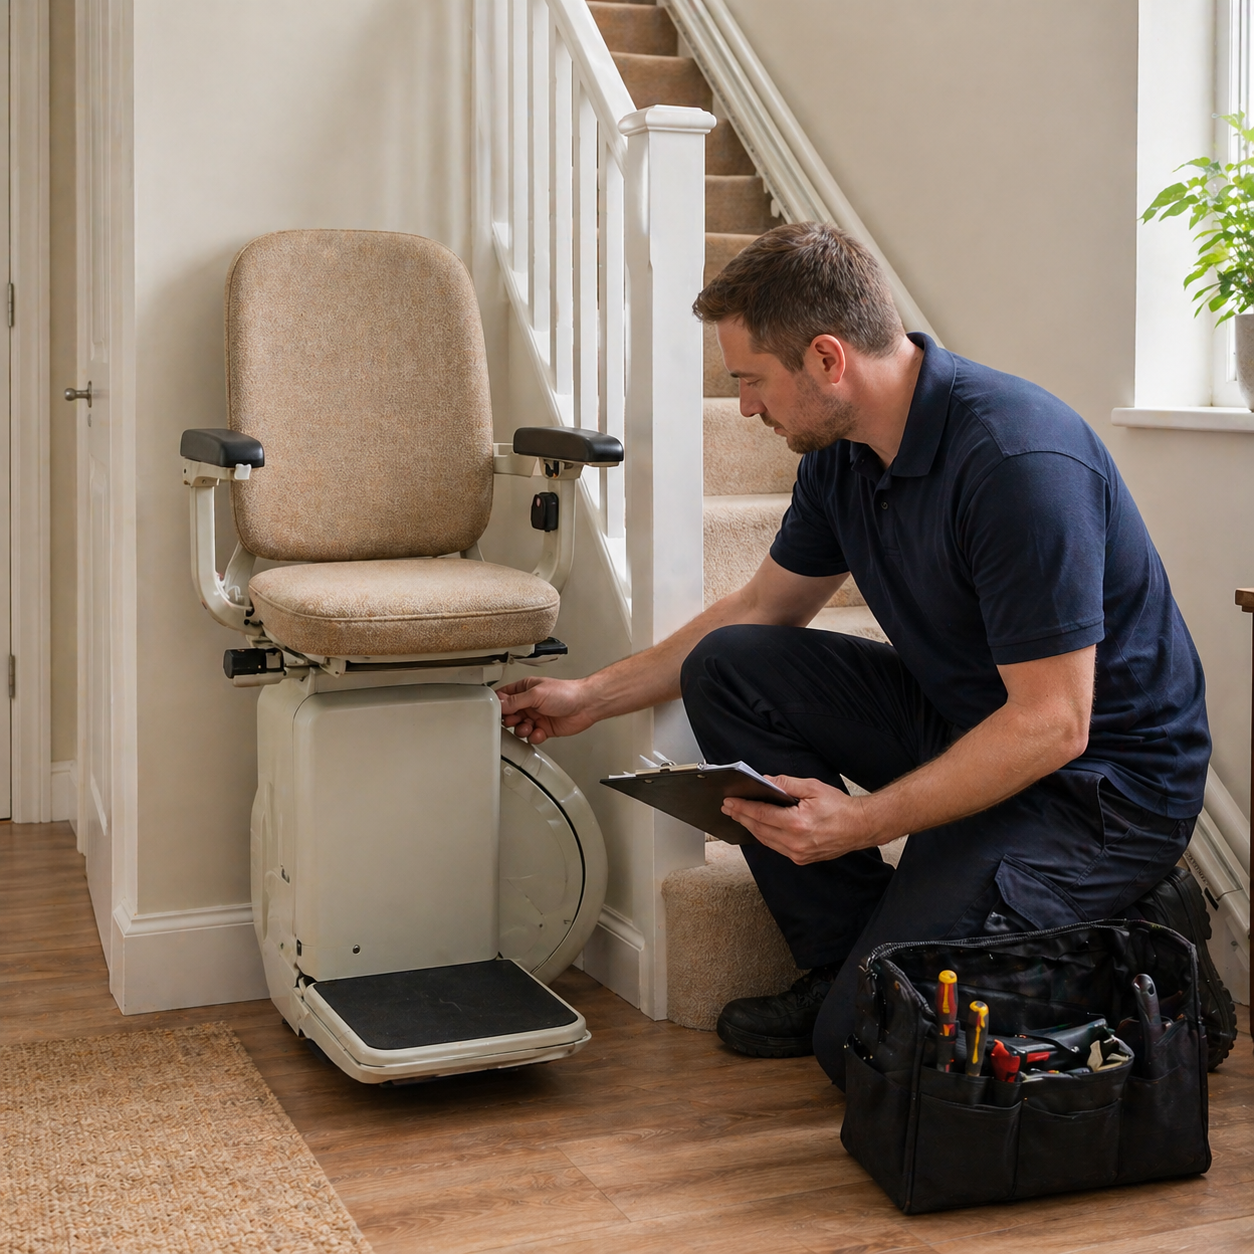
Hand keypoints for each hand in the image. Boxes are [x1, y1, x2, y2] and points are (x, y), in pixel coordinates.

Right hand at [496, 676, 596, 743]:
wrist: (586, 705)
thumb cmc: (566, 693)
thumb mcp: (536, 694)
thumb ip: (515, 700)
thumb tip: (499, 704)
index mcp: (525, 689)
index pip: (504, 697)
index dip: (499, 706)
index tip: (496, 713)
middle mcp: (529, 702)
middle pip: (509, 715)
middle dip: (510, 721)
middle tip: (515, 721)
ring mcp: (536, 716)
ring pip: (519, 728)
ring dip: (522, 730)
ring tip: (529, 727)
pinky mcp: (544, 728)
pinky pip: (532, 736)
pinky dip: (534, 736)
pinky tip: (540, 732)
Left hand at [722, 775, 873, 863]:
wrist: (860, 827)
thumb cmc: (840, 807)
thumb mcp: (813, 787)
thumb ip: (787, 784)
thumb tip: (766, 781)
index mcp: (796, 823)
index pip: (761, 814)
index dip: (742, 808)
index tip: (730, 802)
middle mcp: (795, 842)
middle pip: (759, 829)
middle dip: (741, 817)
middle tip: (728, 808)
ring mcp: (798, 853)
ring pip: (765, 840)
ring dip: (751, 827)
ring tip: (739, 816)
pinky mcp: (801, 858)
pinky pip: (776, 847)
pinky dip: (765, 836)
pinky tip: (759, 827)